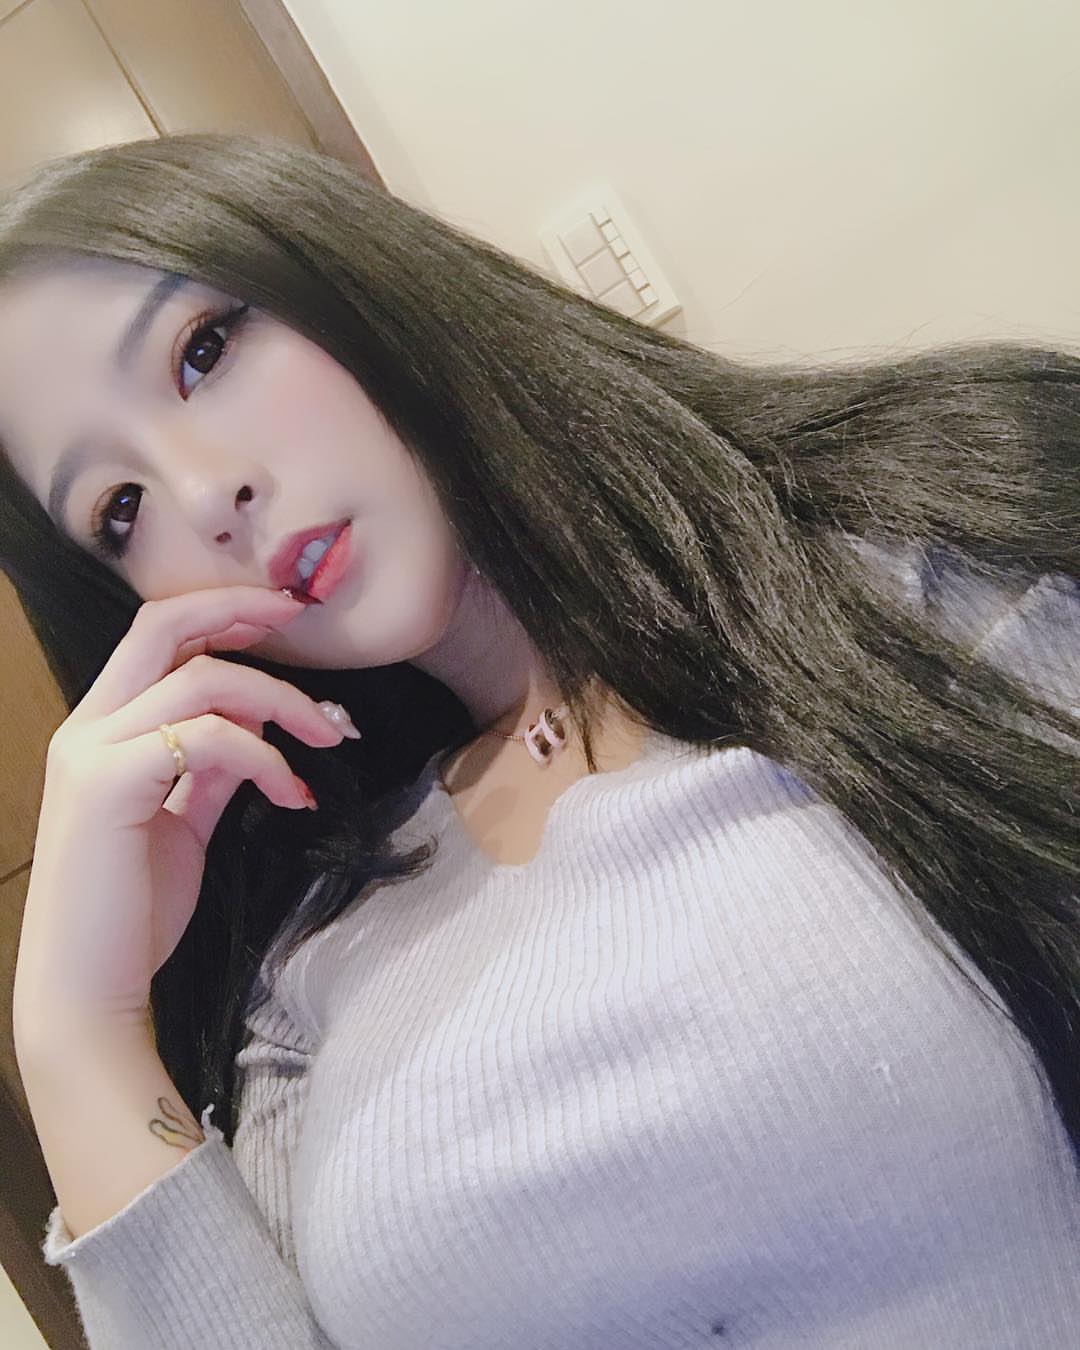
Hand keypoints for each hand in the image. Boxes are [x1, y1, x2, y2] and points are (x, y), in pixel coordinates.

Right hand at [12, 586, 345, 1049]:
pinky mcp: (109, 785)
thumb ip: (210, 770)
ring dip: (279, 702)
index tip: (280, 613)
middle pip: (161, 626)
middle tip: (300, 617)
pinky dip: (263, 756)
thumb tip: (256, 728)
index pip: (154, 638)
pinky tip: (292, 794)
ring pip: (200, 680)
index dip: (218, 612)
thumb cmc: (133, 911)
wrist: (88, 986)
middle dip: (238, 609)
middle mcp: (86, 728)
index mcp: (99, 731)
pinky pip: (207, 738)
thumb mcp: (182, 823)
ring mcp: (91, 753)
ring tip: (326, 740)